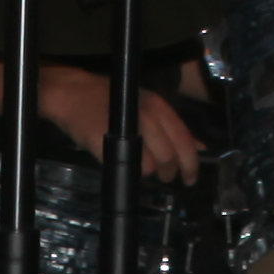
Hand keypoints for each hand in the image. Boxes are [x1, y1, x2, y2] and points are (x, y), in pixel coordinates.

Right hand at [37, 65, 205, 185]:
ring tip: (140, 166)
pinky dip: (131, 170)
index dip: (191, 162)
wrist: (73, 95)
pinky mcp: (109, 141)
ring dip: (149, 172)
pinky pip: (129, 165)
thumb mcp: (147, 108)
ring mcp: (128, 128)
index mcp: (159, 106)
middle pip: (169, 155)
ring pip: (151, 164)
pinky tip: (125, 163)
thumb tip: (199, 147)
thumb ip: (172, 128)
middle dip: (171, 172)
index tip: (190, 177)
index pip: (183, 138)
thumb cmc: (110, 101)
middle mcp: (147, 115)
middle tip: (167, 177)